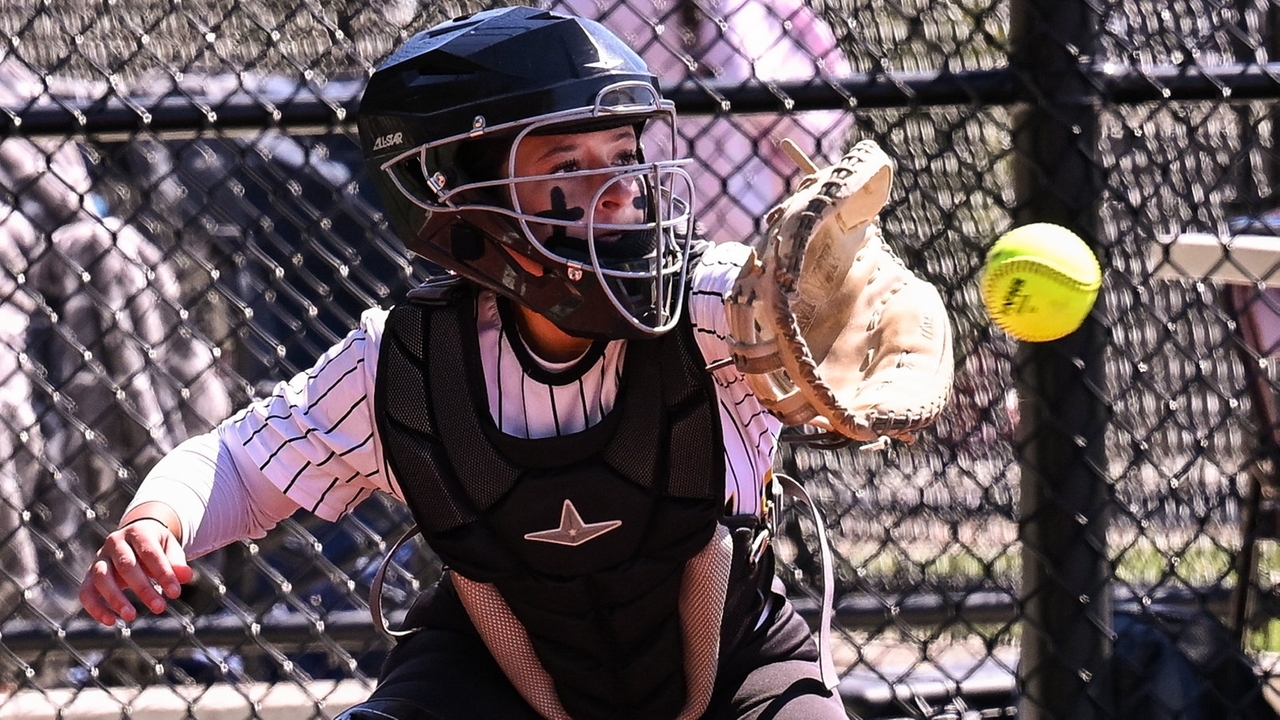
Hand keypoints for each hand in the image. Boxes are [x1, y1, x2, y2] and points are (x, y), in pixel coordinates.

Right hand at [79, 512, 193, 624]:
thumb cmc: (156, 547)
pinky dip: (95, 607)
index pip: (150, 552)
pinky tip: (110, 621)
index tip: (175, 593)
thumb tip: (186, 576)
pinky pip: (86, 591)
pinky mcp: (89, 574)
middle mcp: (115, 542)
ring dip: (115, 598)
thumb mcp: (171, 549)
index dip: (163, 573)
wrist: (135, 538)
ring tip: (132, 616)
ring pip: (101, 577)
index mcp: (138, 531)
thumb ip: (177, 563)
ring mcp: (99, 557)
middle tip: (160, 608)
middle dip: (143, 588)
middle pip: (126, 565)